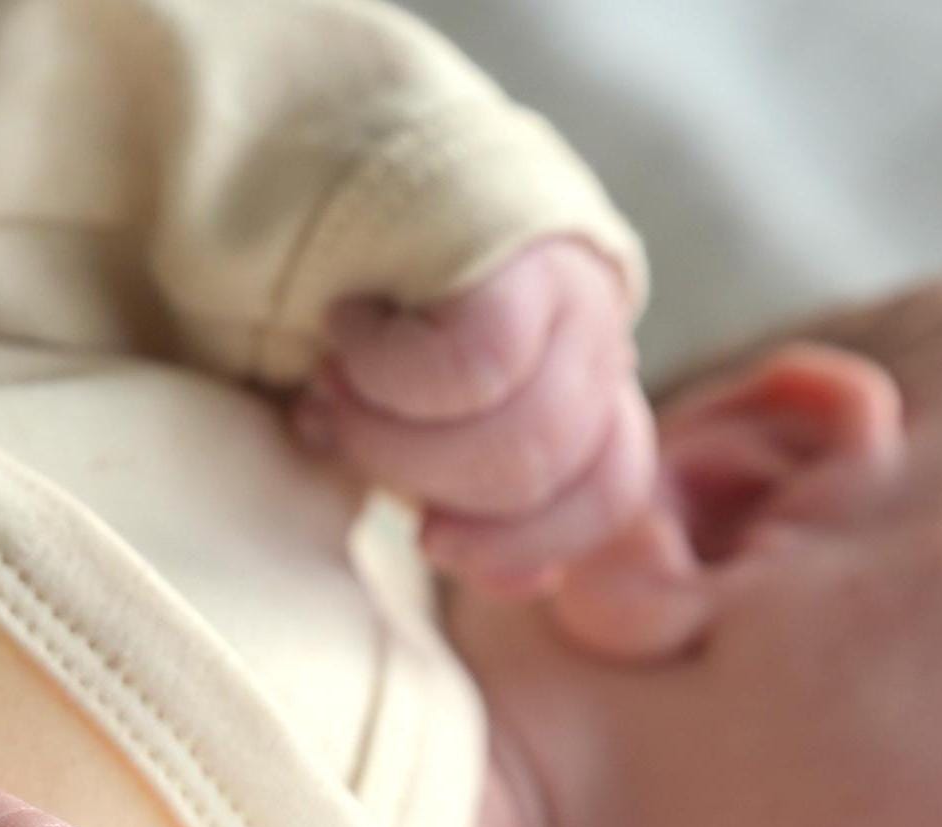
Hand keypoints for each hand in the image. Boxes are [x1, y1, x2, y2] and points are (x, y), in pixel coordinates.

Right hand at [292, 235, 656, 598]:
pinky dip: (387, 369)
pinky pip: (472, 365)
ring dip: (393, 436)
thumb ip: (450, 489)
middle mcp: (602, 343)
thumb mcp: (422, 425)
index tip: (433, 544)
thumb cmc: (383, 329)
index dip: (529, 544)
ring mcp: (575, 294)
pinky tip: (347, 327)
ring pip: (515, 437)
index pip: (611, 496)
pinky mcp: (522, 252)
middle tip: (340, 437)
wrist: (354, 164)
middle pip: (548, 475)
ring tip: (330, 387)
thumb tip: (447, 546)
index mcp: (595, 395)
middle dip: (425, 483)